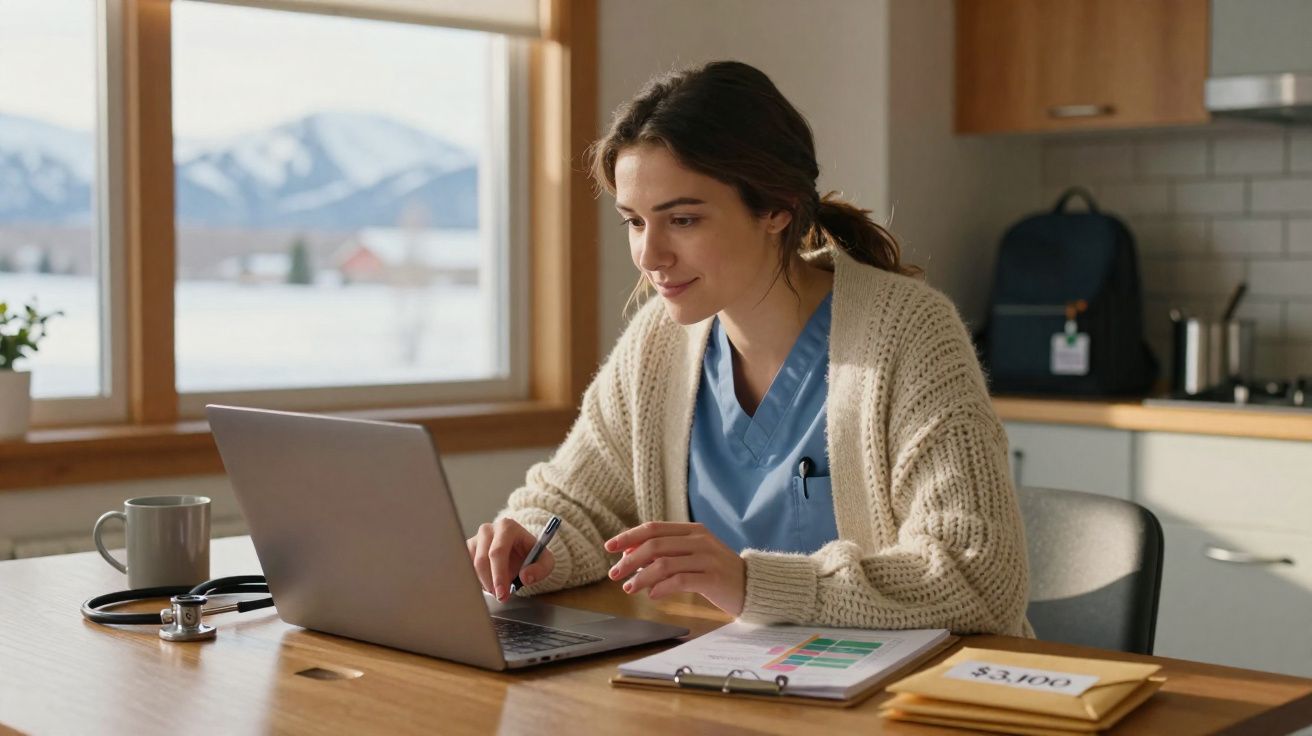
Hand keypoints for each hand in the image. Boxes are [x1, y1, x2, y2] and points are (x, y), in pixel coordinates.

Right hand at [467, 518, 555, 601]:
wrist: (520, 549)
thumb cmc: (531, 554)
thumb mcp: (545, 560)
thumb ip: (541, 568)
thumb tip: (525, 577)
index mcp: (507, 527)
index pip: (498, 552)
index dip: (499, 574)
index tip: (502, 592)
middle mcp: (488, 530)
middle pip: (482, 560)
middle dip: (490, 583)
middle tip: (500, 597)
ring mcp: (476, 538)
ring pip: (471, 565)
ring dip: (483, 582)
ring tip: (498, 589)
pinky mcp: (467, 548)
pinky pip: (465, 567)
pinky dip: (475, 580)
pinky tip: (487, 584)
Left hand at [604, 522, 745, 615]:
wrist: (752, 586)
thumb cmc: (716, 572)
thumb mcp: (691, 556)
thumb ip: (665, 552)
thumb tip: (629, 554)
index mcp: (692, 530)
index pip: (654, 528)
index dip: (629, 536)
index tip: (610, 547)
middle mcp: (699, 540)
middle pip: (655, 544)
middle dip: (630, 559)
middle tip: (614, 574)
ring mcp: (707, 557)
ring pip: (664, 563)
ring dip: (641, 576)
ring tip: (629, 588)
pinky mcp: (712, 577)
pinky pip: (680, 580)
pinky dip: (662, 587)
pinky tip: (652, 595)